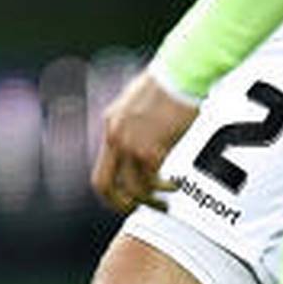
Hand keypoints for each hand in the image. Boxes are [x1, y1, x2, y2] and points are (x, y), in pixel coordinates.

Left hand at [92, 67, 200, 212]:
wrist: (181, 73)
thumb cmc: (169, 85)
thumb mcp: (140, 105)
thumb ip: (135, 126)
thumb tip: (144, 146)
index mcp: (111, 125)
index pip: (101, 169)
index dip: (111, 192)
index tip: (127, 201)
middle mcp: (115, 135)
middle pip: (105, 185)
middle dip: (122, 204)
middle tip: (140, 209)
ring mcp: (131, 143)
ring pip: (135, 187)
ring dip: (152, 198)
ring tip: (169, 195)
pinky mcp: (151, 147)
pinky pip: (155, 179)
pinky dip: (166, 186)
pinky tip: (176, 183)